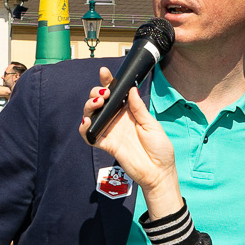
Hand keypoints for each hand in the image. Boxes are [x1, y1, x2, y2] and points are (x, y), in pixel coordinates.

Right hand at [79, 67, 181, 217]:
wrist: (159, 172)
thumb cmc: (160, 149)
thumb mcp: (152, 125)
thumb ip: (139, 108)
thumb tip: (131, 89)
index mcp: (129, 112)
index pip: (116, 94)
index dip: (108, 82)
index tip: (104, 73)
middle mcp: (117, 120)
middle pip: (99, 102)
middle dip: (96, 93)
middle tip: (104, 94)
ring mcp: (110, 132)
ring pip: (92, 115)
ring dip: (89, 106)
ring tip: (97, 103)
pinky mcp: (106, 145)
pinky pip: (90, 136)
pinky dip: (84, 128)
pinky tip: (87, 122)